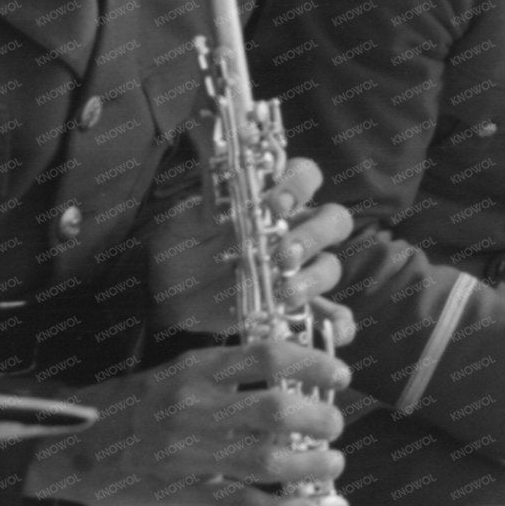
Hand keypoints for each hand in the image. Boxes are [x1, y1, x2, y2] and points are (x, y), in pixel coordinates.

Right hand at [27, 342, 350, 505]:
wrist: (73, 443)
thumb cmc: (136, 404)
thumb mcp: (181, 370)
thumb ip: (232, 372)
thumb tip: (296, 378)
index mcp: (196, 369)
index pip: (267, 357)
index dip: (313, 365)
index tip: (339, 374)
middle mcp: (193, 407)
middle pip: (275, 411)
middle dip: (318, 419)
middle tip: (333, 425)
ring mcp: (187, 453)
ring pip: (267, 460)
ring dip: (311, 465)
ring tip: (331, 463)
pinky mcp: (181, 491)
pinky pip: (241, 503)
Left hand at [150, 157, 353, 337]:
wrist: (165, 296)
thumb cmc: (181, 248)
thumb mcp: (184, 220)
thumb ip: (205, 199)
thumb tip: (217, 171)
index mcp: (274, 202)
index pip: (306, 177)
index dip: (300, 184)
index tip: (275, 202)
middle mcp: (296, 232)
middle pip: (333, 221)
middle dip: (314, 236)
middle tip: (283, 254)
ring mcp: (300, 271)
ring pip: (331, 266)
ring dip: (315, 279)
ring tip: (285, 294)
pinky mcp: (297, 307)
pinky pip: (331, 315)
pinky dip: (338, 324)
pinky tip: (333, 334)